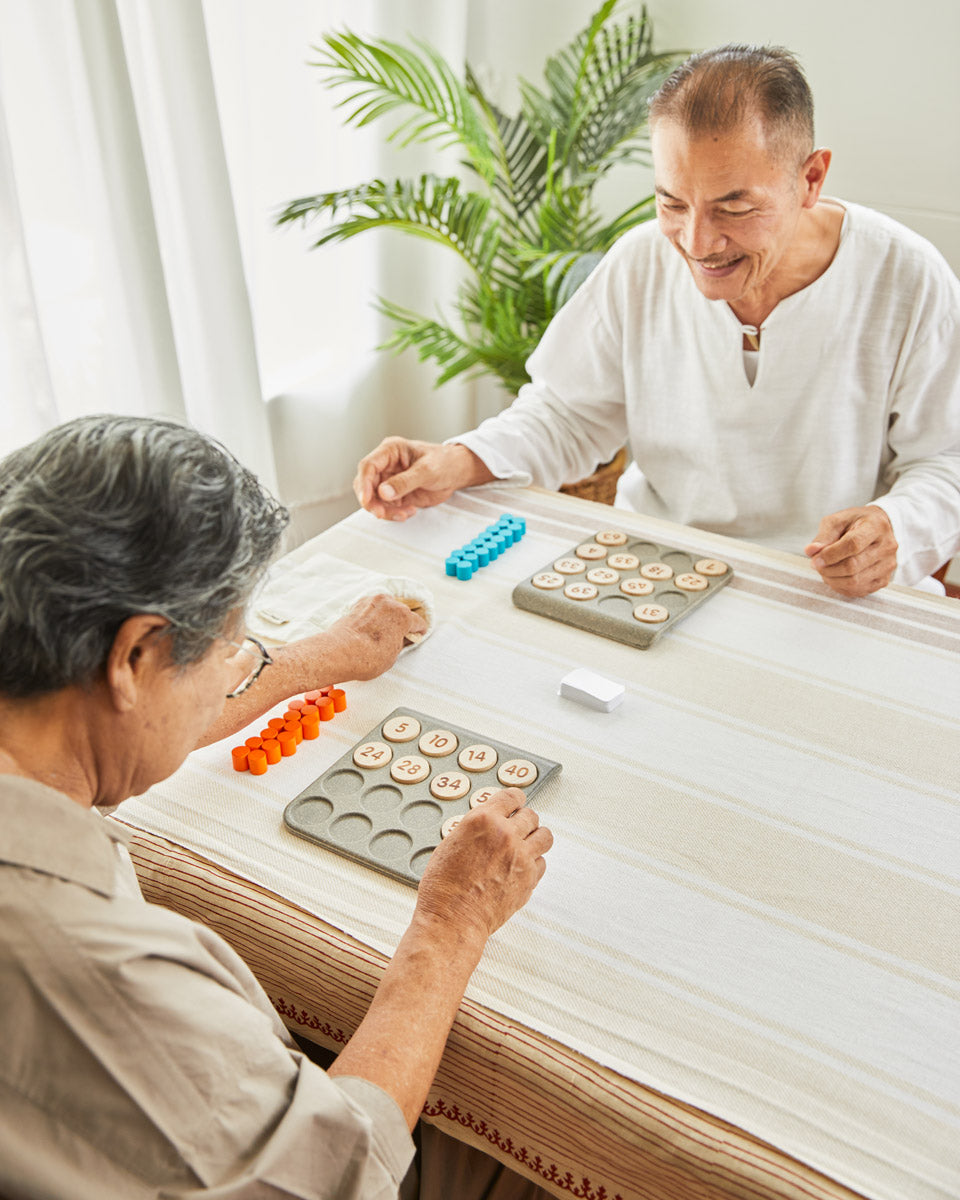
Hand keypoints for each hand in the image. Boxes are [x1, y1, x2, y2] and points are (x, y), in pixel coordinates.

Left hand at [323, 594, 426, 679]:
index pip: (418, 622)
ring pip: (386, 607)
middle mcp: (389, 603)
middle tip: (398, 636)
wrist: (338, 653)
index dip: (418, 632)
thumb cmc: (366, 657)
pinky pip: (372, 608)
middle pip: (402, 612)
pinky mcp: (357, 604)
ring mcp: (372, 601)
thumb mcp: (393, 655)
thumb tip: (401, 638)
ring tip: (382, 632)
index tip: (415, 636)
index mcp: (403, 616)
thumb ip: (400, 642)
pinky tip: (369, 628)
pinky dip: (373, 615)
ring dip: (387, 617)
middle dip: (402, 623)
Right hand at [353, 437, 492, 520]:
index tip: (367, 499)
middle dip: (372, 501)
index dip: (364, 483)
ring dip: (385, 510)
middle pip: (366, 485)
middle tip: (381, 513)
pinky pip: (386, 507)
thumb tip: (383, 492)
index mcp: (391, 451)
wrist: (457, 473)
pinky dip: (394, 514)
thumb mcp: (427, 470)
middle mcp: (386, 465)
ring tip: (404, 514)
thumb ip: (405, 481)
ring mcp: (389, 480)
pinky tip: (409, 512)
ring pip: (374, 499)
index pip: (368, 466)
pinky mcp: (395, 494)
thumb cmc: (445, 462)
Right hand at [414, 789, 552, 944]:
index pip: (511, 796)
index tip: (517, 801)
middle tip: (518, 826)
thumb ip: (475, 829)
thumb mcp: (450, 843)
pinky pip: (542, 862)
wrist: (453, 919)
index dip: (515, 799)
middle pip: (531, 815)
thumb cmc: (444, 888)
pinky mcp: (529, 878)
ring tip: (527, 842)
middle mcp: (506, 834)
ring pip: (544, 836)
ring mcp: (521, 856)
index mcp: (483, 820)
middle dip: (523, 820)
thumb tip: (489, 824)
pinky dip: (534, 862)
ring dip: (535, 837)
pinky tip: (522, 866)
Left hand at [804, 506, 897, 596]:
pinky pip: (859, 590)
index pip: (853, 544)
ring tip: (824, 570)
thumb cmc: (855, 523)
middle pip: (853, 566)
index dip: (830, 554)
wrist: (877, 530)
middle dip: (828, 569)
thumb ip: (823, 536)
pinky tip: (835, 577)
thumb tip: (811, 551)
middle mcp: (887, 546)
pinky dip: (841, 587)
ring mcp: (888, 565)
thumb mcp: (837, 521)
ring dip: (832, 579)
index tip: (816, 558)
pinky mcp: (884, 580)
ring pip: (855, 582)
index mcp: (876, 526)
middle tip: (816, 565)